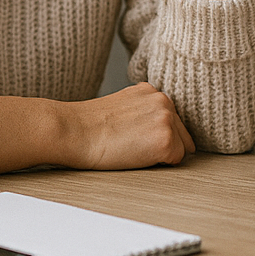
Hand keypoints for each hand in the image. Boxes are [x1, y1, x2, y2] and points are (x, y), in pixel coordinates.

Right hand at [61, 82, 196, 169]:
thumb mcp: (122, 105)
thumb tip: (156, 125)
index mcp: (152, 91)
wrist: (74, 131)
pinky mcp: (165, 140)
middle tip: (132, 145)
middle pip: (181, 134)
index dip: (155, 135)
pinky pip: (175, 160)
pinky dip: (159, 164)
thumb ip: (143, 109)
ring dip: (161, 154)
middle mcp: (164, 100)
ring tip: (132, 149)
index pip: (172, 120)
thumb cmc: (90, 126)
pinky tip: (135, 156)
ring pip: (181, 147)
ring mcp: (166, 119)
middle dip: (163, 144)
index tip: (136, 138)